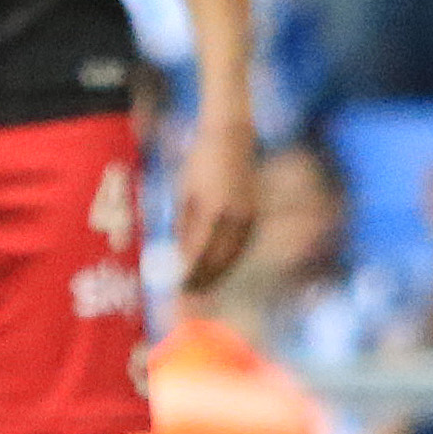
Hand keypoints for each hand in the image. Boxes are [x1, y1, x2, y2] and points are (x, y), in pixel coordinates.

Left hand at [174, 119, 256, 291]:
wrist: (231, 139)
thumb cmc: (200, 162)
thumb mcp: (184, 193)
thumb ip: (184, 225)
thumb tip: (179, 256)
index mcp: (212, 210)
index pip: (200, 253)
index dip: (190, 273)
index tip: (178, 287)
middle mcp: (234, 216)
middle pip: (219, 259)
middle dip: (204, 279)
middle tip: (189, 293)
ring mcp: (247, 215)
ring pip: (233, 255)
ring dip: (218, 273)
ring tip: (203, 286)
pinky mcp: (254, 213)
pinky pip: (241, 244)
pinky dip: (230, 259)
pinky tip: (219, 267)